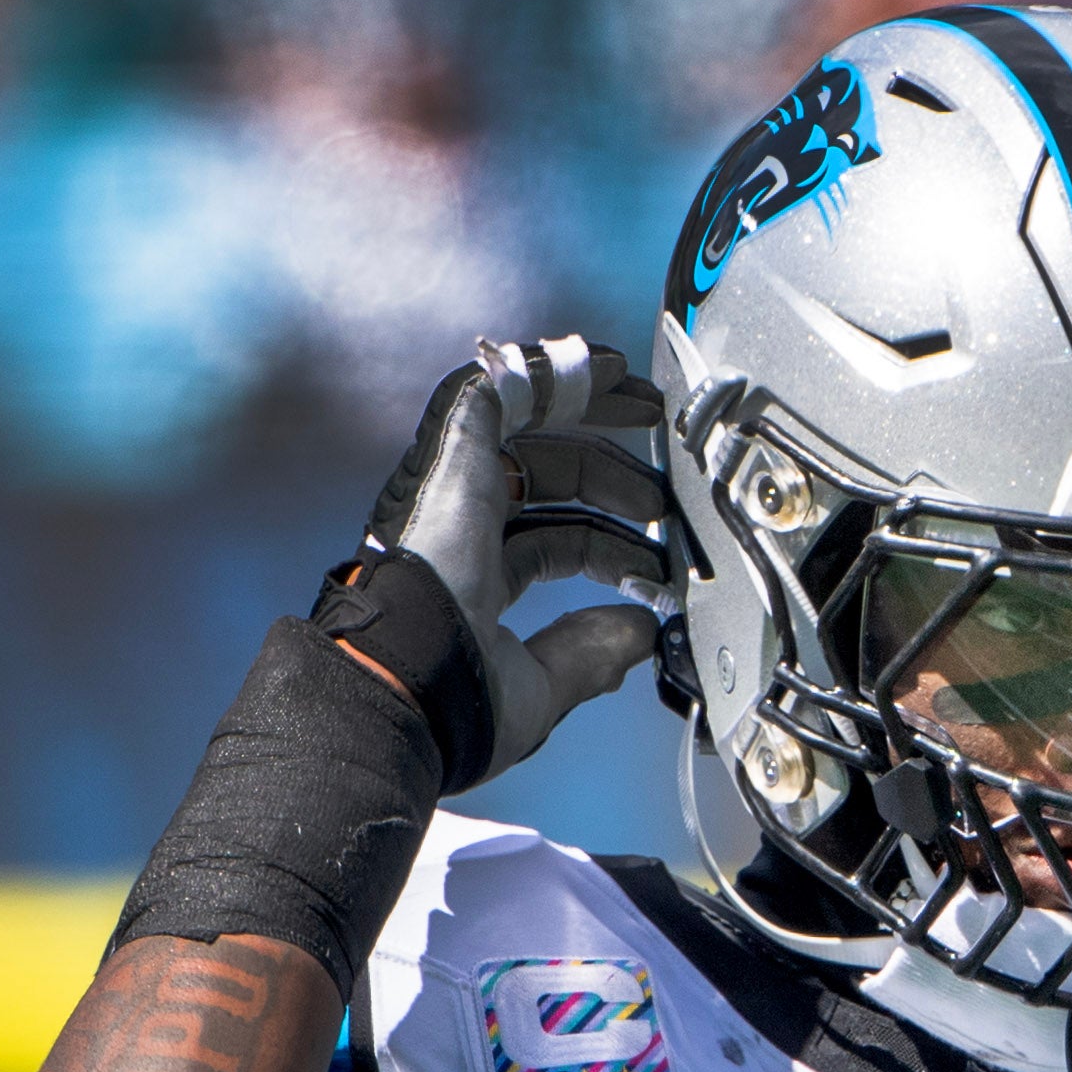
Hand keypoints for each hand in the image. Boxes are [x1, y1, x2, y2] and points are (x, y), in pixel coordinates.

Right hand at [318, 335, 669, 790]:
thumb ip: (587, 656)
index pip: (551, 543)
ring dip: (588, 407)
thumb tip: (640, 634)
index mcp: (472, 581)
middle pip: (544, 480)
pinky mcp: (452, 457)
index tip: (658, 566)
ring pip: (522, 426)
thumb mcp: (538, 688)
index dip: (609, 546)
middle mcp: (456, 527)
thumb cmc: (451, 706)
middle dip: (611, 473)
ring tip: (645, 399)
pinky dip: (548, 372)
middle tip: (665, 483)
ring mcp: (450, 490)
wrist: (406, 688)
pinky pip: (495, 390)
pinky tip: (599, 365)